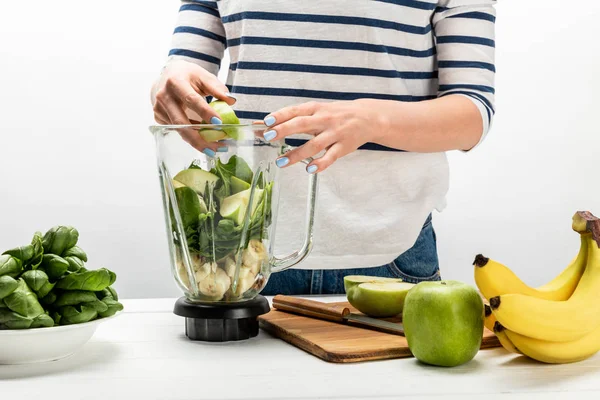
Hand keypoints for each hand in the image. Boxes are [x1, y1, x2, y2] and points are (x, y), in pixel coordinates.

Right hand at [151, 60, 234, 155]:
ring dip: (198, 141)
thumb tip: (231, 101)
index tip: (219, 123)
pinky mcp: (159, 118)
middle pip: (181, 122)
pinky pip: (178, 130)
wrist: (168, 75)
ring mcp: (159, 109)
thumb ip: (217, 88)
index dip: (204, 112)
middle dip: (199, 138)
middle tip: (217, 148)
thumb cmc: (188, 76)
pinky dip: (192, 136)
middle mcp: (164, 97)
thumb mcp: (203, 76)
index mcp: (175, 82)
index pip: (191, 99)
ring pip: (180, 130)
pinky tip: (204, 140)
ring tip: (215, 148)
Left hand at [261, 100, 383, 172]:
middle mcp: (324, 119)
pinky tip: (309, 169)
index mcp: (316, 109)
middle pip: (302, 124)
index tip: (265, 121)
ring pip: (313, 144)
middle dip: (285, 130)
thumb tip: (265, 126)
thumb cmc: (336, 114)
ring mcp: (334, 134)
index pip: (295, 110)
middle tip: (269, 136)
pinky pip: (330, 157)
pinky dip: (320, 164)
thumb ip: (294, 119)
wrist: (368, 117)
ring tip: (280, 162)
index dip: (280, 115)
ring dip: (296, 154)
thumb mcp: (317, 111)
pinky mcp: (343, 147)